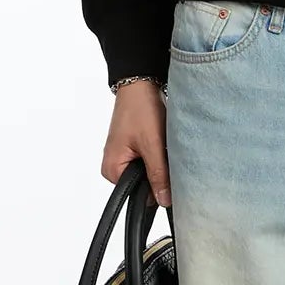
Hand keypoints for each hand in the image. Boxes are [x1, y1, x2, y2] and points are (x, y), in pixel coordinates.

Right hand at [101, 79, 172, 204]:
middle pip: (144, 184)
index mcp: (112, 170)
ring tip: (163, 146)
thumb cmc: (139, 108)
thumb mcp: (152, 144)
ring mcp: (123, 157)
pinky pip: (148, 161)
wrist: (140, 83)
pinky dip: (158, 155)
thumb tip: (164, 200)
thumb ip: (158, 175)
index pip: (138, 195)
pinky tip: (162, 143)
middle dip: (160, 174)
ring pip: (149, 172)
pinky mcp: (132, 149)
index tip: (172, 180)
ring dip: (160, 163)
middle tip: (168, 155)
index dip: (157, 189)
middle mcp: (114, 166)